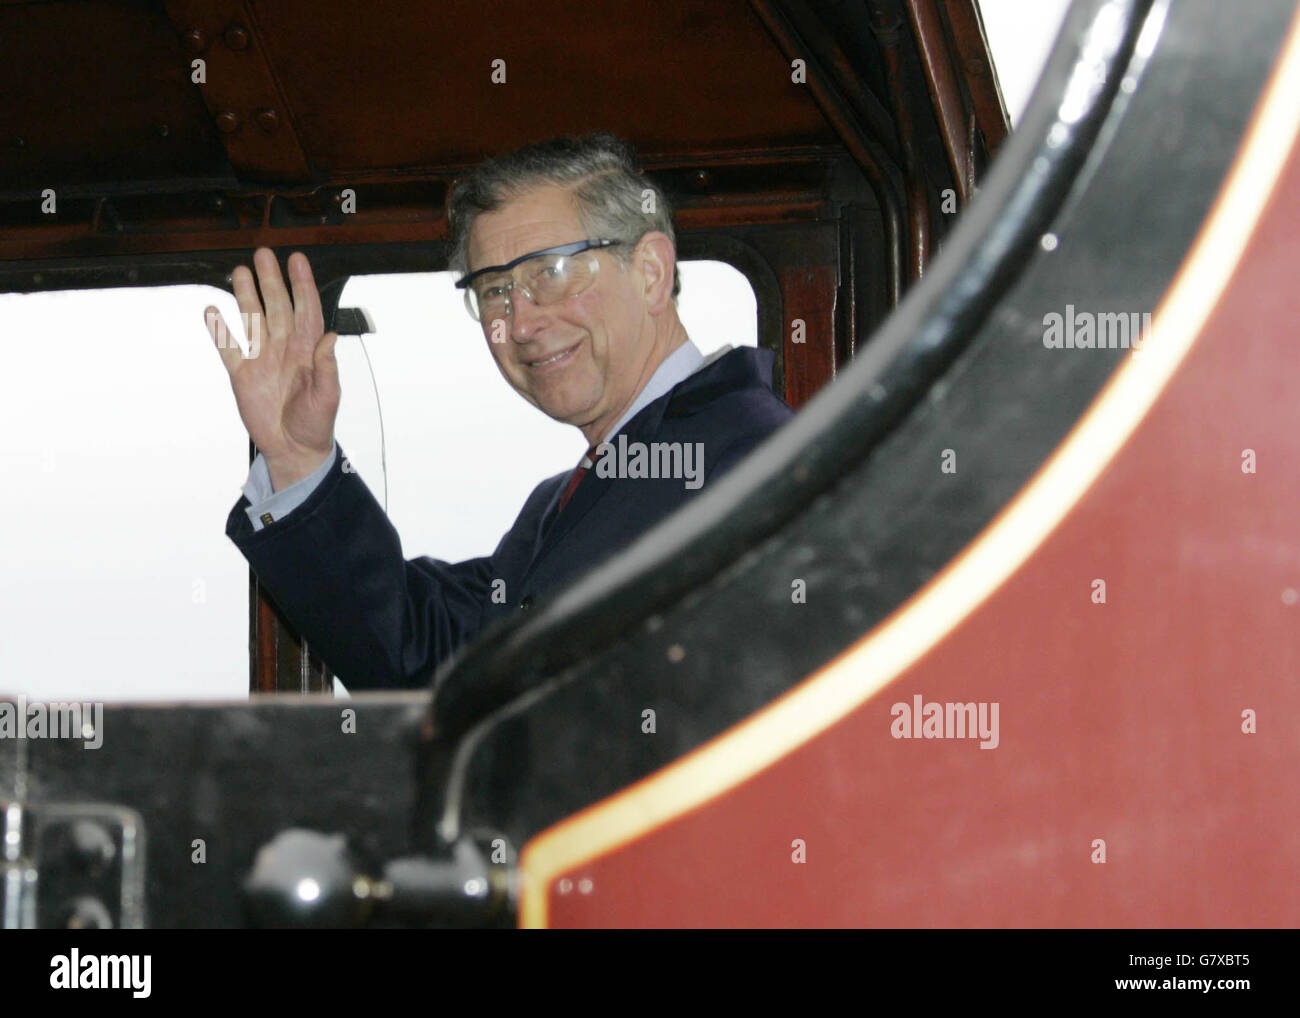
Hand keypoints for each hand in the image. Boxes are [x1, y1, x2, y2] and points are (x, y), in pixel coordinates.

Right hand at [207, 248, 339, 490]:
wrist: (293, 450)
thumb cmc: (316, 424)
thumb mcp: (328, 396)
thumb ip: (327, 366)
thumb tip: (331, 336)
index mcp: (307, 350)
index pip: (306, 309)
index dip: (302, 284)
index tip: (297, 260)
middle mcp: (284, 348)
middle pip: (277, 306)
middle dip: (271, 280)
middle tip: (263, 254)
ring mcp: (262, 359)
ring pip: (252, 319)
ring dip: (246, 296)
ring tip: (239, 271)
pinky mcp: (242, 375)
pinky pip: (228, 347)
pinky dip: (220, 330)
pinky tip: (211, 311)